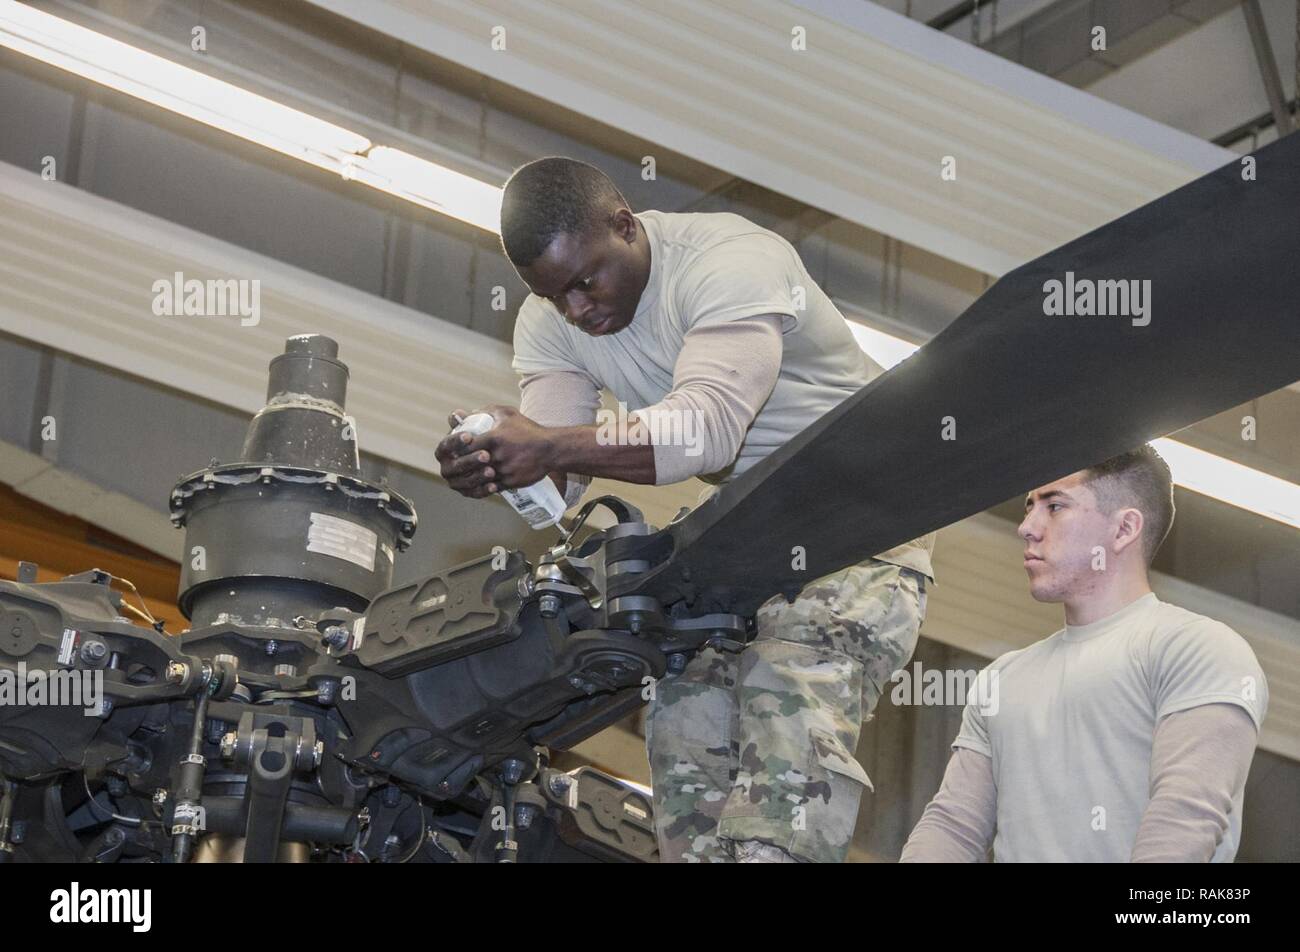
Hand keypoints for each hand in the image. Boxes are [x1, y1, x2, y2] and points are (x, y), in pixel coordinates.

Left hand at [435, 405, 555, 497]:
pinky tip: (480, 483)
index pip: (466, 446)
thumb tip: (469, 413)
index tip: (455, 450)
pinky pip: (491, 487)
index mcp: (494, 438)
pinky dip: (484, 486)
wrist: (550, 449)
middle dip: (462, 465)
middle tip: (457, 465)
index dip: (458, 449)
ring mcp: (504, 470)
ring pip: (479, 478)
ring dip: (471, 477)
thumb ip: (487, 411)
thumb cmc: (529, 430)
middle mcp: (497, 455)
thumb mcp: (508, 414)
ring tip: (466, 475)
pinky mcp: (511, 482)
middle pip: (470, 464)